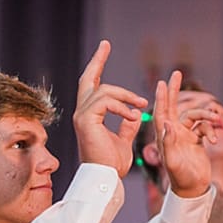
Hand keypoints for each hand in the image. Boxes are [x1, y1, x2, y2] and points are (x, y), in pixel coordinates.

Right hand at [73, 41, 149, 177]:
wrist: (107, 179)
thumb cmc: (113, 164)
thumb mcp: (123, 140)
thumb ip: (127, 124)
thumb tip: (134, 115)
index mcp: (90, 116)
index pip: (93, 86)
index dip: (97, 66)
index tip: (104, 48)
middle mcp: (82, 113)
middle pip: (88, 79)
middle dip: (97, 60)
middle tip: (106, 44)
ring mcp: (81, 116)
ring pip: (104, 90)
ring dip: (126, 96)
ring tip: (141, 106)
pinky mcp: (86, 120)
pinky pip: (105, 101)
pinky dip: (122, 106)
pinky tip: (134, 116)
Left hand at [152, 70, 215, 198]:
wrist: (192, 189)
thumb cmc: (181, 177)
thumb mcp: (172, 161)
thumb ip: (169, 142)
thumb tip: (167, 123)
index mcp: (165, 135)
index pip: (162, 111)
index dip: (161, 96)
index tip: (162, 82)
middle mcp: (174, 132)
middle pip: (173, 106)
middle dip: (174, 89)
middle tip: (176, 72)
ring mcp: (185, 135)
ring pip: (196, 116)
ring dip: (206, 116)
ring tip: (216, 118)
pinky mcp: (196, 140)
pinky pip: (205, 127)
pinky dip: (211, 130)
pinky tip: (214, 140)